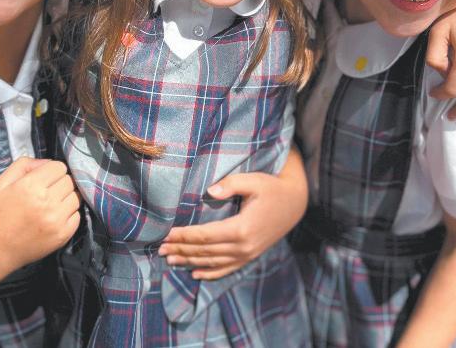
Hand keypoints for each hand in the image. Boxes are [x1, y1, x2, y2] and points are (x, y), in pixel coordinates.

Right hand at [0, 158, 80, 274]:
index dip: (52, 171)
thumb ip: (25, 164)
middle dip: (59, 183)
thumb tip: (47, 163)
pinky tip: (55, 217)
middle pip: (69, 181)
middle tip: (48, 192)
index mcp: (31, 185)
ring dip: (66, 198)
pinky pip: (77, 216)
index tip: (45, 179)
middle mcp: (47, 201)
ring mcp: (56, 220)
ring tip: (53, 204)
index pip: (59, 167)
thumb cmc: (0, 212)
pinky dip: (69, 215)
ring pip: (76, 197)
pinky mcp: (62, 235)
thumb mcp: (4, 181)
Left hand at [159, 157, 307, 279]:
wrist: (295, 203)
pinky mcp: (250, 256)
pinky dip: (210, 273)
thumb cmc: (272, 187)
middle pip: (205, 251)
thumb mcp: (253, 180)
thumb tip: (210, 190)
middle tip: (160, 249)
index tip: (167, 234)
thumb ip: (231, 184)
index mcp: (241, 228)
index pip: (204, 235)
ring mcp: (247, 254)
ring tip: (171, 260)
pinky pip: (227, 269)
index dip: (184, 236)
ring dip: (190, 262)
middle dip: (181, 250)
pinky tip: (196, 274)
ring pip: (213, 262)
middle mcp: (243, 247)